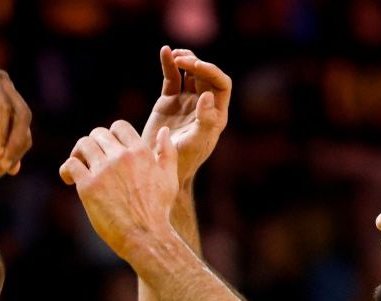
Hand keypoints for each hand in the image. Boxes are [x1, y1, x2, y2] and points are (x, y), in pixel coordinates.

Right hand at [0, 62, 32, 176]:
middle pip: (24, 121)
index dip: (16, 151)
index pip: (22, 128)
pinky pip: (3, 107)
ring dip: (14, 141)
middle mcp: (7, 89)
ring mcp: (1, 80)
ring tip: (3, 160)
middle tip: (6, 167)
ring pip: (19, 113)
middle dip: (18, 148)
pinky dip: (3, 128)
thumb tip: (13, 169)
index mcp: (6, 102)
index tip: (2, 171)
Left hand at [58, 121, 180, 261]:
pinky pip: (71, 165)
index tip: (107, 150)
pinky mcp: (89, 187)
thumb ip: (167, 153)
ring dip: (78, 154)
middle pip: (98, 134)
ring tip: (78, 168)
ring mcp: (104, 170)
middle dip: (93, 145)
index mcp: (140, 152)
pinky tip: (70, 180)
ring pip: (83, 145)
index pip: (119, 126)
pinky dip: (67, 170)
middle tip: (90, 160)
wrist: (146, 237)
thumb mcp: (169, 179)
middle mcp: (121, 157)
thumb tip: (163, 131)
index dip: (110, 135)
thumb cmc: (158, 211)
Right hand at [142, 46, 230, 183]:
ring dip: (185, 59)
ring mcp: (186, 101)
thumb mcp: (195, 143)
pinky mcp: (169, 101)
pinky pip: (172, 78)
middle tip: (182, 59)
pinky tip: (165, 52)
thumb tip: (207, 96)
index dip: (211, 71)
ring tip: (175, 54)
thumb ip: (205, 121)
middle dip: (196, 63)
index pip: (221, 84)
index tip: (195, 66)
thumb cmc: (182, 161)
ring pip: (190, 73)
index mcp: (216, 114)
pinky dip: (169, 64)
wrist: (160, 168)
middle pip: (206, 75)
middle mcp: (204, 105)